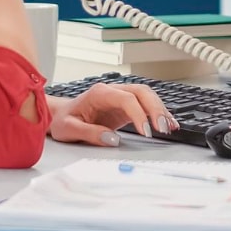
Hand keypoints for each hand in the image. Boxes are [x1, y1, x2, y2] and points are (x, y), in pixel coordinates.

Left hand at [48, 83, 178, 146]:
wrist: (61, 115)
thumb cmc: (63, 120)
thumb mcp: (68, 129)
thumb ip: (89, 133)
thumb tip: (112, 139)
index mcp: (99, 93)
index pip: (127, 99)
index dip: (139, 114)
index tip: (146, 132)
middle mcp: (113, 91)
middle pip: (142, 92)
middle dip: (156, 109)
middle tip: (163, 128)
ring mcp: (121, 97)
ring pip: (147, 96)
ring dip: (160, 110)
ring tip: (169, 127)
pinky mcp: (126, 106)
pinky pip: (146, 105)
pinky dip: (158, 113)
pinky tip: (169, 123)